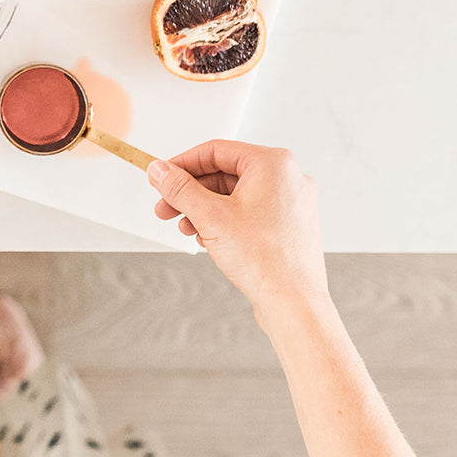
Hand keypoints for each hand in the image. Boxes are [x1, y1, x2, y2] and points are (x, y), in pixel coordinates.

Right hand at [148, 140, 328, 316]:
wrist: (295, 306)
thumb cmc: (267, 261)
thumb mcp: (210, 216)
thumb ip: (180, 188)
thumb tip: (161, 172)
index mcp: (274, 164)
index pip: (216, 150)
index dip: (182, 164)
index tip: (163, 176)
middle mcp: (288, 178)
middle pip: (225, 173)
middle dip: (191, 191)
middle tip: (166, 205)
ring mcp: (290, 203)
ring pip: (235, 194)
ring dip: (204, 208)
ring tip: (184, 226)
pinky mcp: (288, 226)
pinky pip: (249, 211)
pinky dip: (224, 220)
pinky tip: (206, 237)